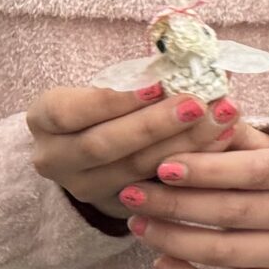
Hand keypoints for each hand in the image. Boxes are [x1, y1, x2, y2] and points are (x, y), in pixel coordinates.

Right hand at [28, 83, 241, 216]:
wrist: (95, 149)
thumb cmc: (110, 104)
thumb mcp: (110, 86)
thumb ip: (143, 78)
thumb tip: (195, 60)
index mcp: (44, 120)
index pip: (71, 112)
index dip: (114, 100)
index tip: (157, 85)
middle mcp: (54, 159)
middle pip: (104, 146)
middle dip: (155, 124)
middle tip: (199, 104)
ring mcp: (83, 189)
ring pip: (133, 171)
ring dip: (183, 144)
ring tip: (222, 119)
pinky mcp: (116, 208)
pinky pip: (157, 189)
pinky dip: (193, 164)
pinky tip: (223, 143)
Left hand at [120, 124, 268, 268]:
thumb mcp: (266, 143)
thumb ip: (230, 133)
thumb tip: (192, 116)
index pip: (254, 171)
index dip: (206, 170)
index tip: (161, 167)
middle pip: (234, 212)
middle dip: (176, 204)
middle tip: (132, 195)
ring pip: (226, 252)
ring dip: (173, 240)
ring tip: (137, 225)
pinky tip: (161, 265)